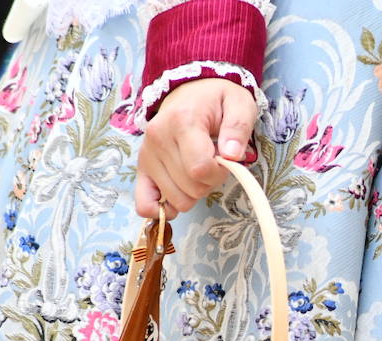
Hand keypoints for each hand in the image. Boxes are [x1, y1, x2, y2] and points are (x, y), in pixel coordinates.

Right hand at [135, 78, 257, 218]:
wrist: (190, 91)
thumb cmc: (217, 100)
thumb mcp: (239, 104)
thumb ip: (239, 127)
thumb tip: (232, 155)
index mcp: (182, 122)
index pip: (200, 169)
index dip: (220, 173)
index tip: (226, 160)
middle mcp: (158, 139)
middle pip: (190, 188)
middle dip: (209, 182)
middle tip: (213, 162)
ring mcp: (147, 155)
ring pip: (176, 199)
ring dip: (193, 192)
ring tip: (197, 169)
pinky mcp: (142, 167)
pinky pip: (144, 204)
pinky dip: (162, 208)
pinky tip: (177, 195)